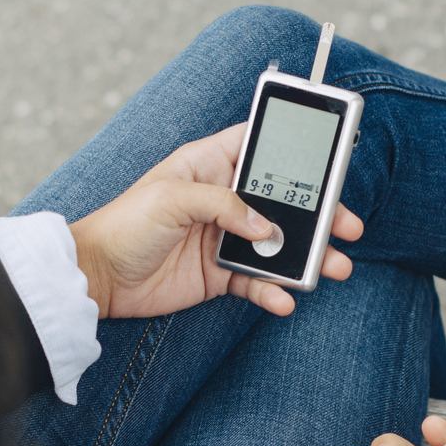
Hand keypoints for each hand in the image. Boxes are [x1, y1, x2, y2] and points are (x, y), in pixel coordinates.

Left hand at [69, 124, 362, 318]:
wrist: (97, 277)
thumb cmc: (124, 224)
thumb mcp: (171, 198)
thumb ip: (223, 205)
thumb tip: (266, 227)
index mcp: (210, 165)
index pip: (260, 146)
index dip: (293, 145)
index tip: (328, 153)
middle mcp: (223, 200)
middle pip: (283, 200)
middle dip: (319, 212)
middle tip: (348, 224)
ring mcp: (224, 238)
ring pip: (278, 244)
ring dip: (307, 256)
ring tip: (333, 267)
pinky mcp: (219, 274)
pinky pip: (257, 281)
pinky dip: (273, 291)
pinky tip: (284, 299)